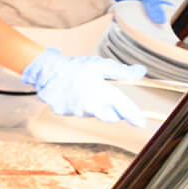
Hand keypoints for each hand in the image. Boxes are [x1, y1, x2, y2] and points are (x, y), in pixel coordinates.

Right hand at [20, 48, 149, 126]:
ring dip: (94, 106)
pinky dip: (78, 105)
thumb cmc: (75, 67)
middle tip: (106, 96)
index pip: (123, 108)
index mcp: (102, 93)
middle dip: (112, 110)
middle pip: (110, 116)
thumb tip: (141, 71)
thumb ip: (123, 71)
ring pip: (93, 114)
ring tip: (84, 89)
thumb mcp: (101, 65)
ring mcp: (77, 111)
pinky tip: (73, 94)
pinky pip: (77, 112)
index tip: (141, 123)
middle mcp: (91, 105)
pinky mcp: (65, 113)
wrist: (46, 70)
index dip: (134, 116)